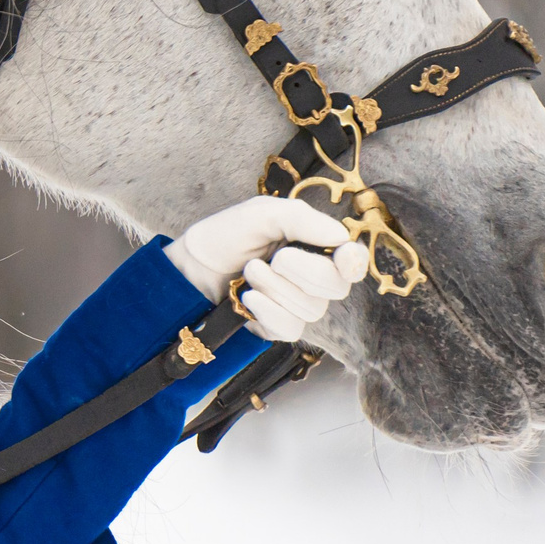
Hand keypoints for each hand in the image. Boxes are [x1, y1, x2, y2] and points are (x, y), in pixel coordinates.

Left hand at [163, 195, 370, 344]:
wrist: (190, 267)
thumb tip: (340, 237)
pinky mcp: (279, 326)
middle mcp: (313, 277)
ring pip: (312, 310)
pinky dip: (269, 311)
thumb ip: (301, 220)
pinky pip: (291, 328)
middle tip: (272, 259)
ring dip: (276, 289)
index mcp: (314, 245)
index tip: (343, 260)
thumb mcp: (261, 214)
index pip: (352, 260)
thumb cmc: (226, 236)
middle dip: (303, 271)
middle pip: (336, 286)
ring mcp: (297, 304)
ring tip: (249, 272)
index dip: (354, 262)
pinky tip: (248, 298)